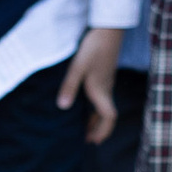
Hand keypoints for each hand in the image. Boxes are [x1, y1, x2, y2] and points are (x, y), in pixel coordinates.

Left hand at [58, 27, 122, 144]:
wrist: (108, 30)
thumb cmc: (93, 48)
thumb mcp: (78, 67)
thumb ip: (69, 87)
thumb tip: (63, 107)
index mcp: (101, 91)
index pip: (109, 117)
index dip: (103, 131)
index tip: (93, 142)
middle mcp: (106, 89)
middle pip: (107, 115)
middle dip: (99, 129)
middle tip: (89, 140)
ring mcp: (106, 82)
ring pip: (104, 106)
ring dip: (96, 119)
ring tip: (86, 128)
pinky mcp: (103, 75)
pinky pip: (101, 98)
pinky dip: (95, 107)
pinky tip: (86, 106)